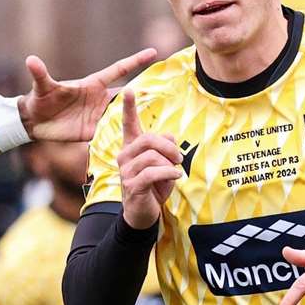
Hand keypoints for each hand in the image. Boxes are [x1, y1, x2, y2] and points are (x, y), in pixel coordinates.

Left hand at [19, 48, 157, 141]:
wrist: (34, 121)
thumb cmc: (39, 98)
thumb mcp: (41, 86)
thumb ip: (39, 74)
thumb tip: (30, 59)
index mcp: (92, 84)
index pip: (119, 70)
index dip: (135, 61)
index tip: (154, 52)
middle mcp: (99, 99)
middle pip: (126, 95)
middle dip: (145, 93)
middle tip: (167, 91)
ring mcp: (98, 115)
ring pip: (122, 115)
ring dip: (137, 117)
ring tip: (158, 119)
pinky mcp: (93, 132)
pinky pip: (111, 133)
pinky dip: (123, 136)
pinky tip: (138, 142)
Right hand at [117, 89, 181, 228]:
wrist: (143, 214)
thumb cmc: (153, 188)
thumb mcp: (164, 165)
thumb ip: (166, 148)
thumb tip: (170, 136)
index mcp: (132, 149)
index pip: (129, 125)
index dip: (128, 108)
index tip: (128, 90)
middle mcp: (125, 157)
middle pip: (148, 139)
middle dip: (168, 147)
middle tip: (179, 158)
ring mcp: (126, 172)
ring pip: (152, 157)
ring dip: (169, 164)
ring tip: (175, 172)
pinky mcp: (131, 186)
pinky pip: (152, 172)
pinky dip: (168, 173)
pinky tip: (175, 176)